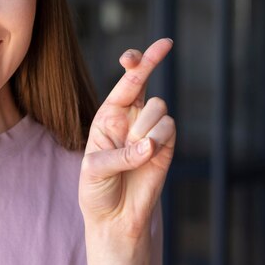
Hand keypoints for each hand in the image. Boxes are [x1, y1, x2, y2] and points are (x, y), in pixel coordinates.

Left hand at [79, 38, 175, 238]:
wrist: (115, 217)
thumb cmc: (96, 189)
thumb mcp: (94, 170)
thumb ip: (119, 155)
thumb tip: (150, 146)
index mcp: (108, 115)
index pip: (127, 82)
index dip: (139, 61)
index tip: (156, 46)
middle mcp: (131, 118)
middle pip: (145, 83)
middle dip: (147, 68)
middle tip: (146, 68)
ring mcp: (151, 131)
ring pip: (159, 107)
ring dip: (145, 128)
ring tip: (134, 153)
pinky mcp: (167, 146)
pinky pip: (170, 129)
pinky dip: (158, 141)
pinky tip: (148, 157)